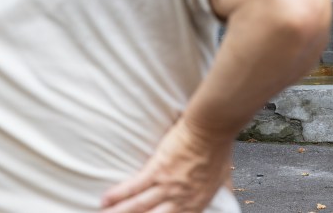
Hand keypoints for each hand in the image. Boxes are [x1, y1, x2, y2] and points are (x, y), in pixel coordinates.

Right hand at [100, 117, 233, 212]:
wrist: (212, 127)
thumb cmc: (219, 147)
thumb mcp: (222, 176)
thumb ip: (219, 189)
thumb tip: (227, 192)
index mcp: (197, 202)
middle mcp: (181, 199)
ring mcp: (167, 186)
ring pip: (137, 207)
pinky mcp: (157, 170)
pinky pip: (133, 187)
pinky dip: (117, 195)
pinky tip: (105, 200)